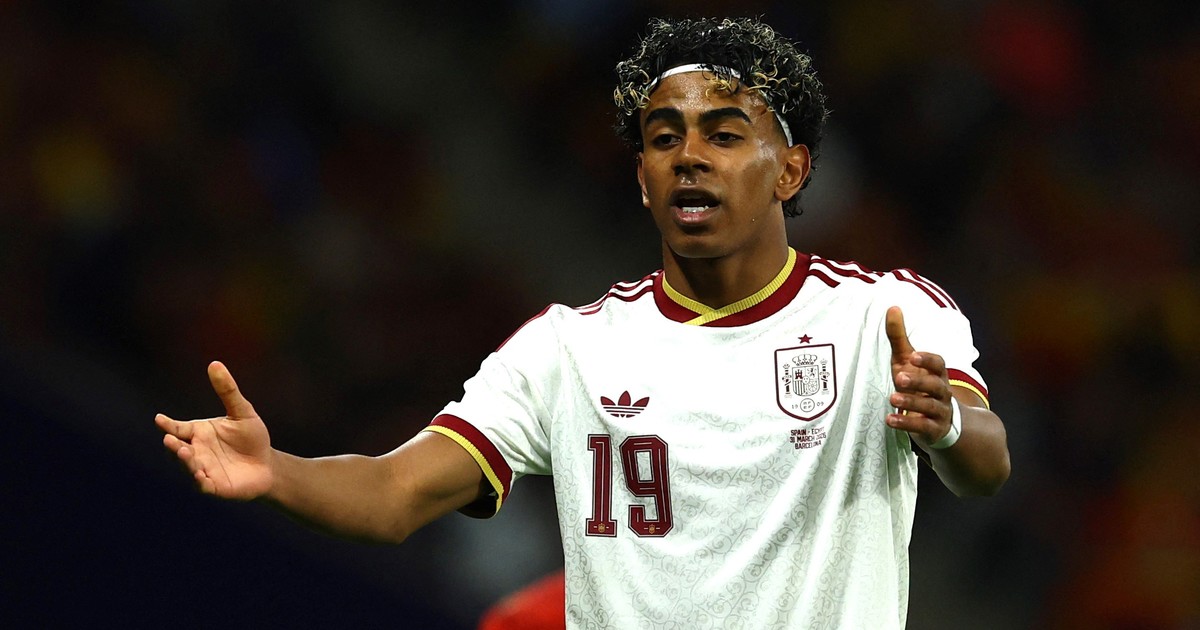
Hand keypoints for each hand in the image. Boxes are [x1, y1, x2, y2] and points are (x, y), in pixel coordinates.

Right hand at [156, 361, 273, 499]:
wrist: (267, 464)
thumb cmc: (252, 438)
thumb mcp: (242, 412)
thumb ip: (228, 391)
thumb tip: (215, 363)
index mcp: (198, 433)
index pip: (178, 428)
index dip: (167, 424)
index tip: (159, 419)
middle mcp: (196, 451)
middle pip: (178, 448)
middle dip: (172, 445)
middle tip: (169, 439)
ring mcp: (203, 470)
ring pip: (188, 466)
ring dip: (185, 461)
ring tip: (184, 452)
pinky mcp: (214, 487)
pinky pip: (203, 485)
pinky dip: (199, 481)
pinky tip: (201, 475)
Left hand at [884, 306, 953, 446]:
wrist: (941, 422)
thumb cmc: (918, 384)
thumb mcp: (906, 361)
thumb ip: (899, 337)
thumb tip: (892, 307)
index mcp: (937, 373)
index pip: (939, 364)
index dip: (928, 360)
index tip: (914, 355)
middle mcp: (942, 392)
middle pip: (935, 386)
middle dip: (919, 381)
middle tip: (899, 377)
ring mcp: (940, 412)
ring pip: (930, 408)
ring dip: (912, 402)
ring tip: (893, 398)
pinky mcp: (933, 430)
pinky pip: (922, 427)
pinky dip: (907, 423)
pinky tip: (890, 419)